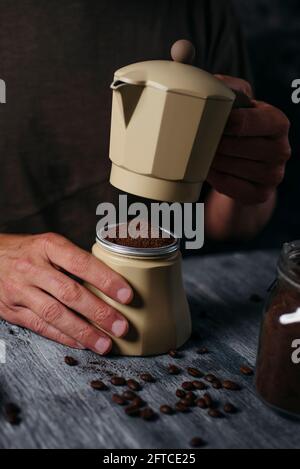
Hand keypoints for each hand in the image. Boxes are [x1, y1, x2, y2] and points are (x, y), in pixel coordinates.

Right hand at [0, 233, 132, 354]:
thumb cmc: (27, 251)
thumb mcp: (49, 245)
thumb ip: (74, 260)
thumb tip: (110, 280)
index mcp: (48, 246)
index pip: (81, 263)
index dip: (106, 279)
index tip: (127, 294)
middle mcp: (33, 267)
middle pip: (70, 293)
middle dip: (99, 312)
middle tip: (121, 326)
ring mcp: (20, 290)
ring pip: (55, 314)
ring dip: (83, 332)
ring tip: (105, 343)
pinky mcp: (12, 310)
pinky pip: (41, 326)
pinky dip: (63, 337)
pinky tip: (81, 343)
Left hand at [208, 75, 290, 204]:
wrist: (245, 165)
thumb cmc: (238, 128)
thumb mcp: (238, 104)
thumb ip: (227, 87)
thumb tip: (205, 75)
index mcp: (278, 122)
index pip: (255, 121)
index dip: (231, 122)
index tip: (215, 121)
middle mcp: (281, 149)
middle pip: (242, 147)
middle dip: (217, 143)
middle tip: (199, 140)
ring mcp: (274, 175)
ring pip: (234, 167)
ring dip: (213, 160)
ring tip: (200, 154)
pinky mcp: (261, 194)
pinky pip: (231, 186)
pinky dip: (216, 178)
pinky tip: (208, 170)